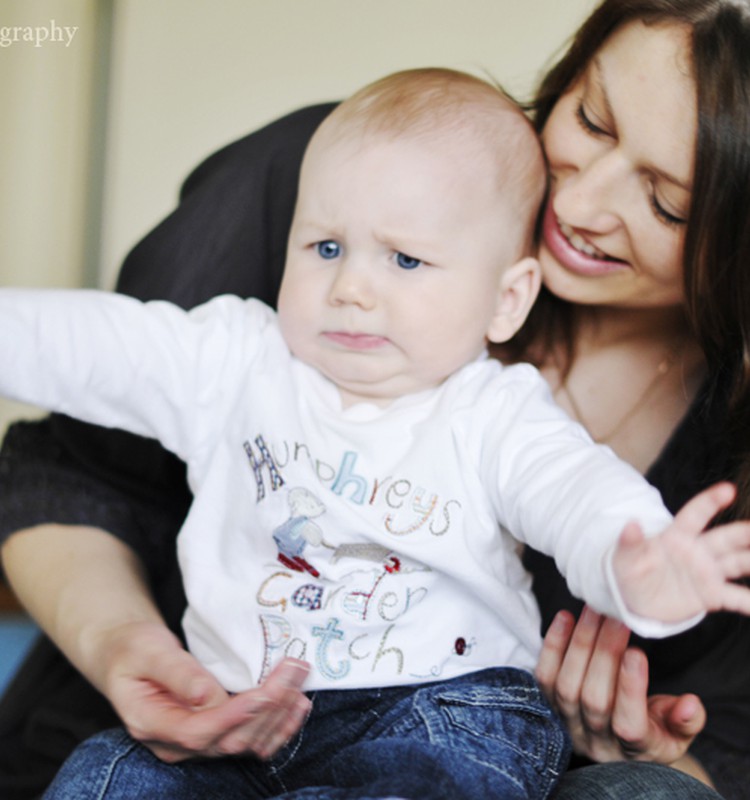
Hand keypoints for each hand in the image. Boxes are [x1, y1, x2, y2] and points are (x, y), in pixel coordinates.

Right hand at [100, 621, 311, 761]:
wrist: (127, 655)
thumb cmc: (133, 649)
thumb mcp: (148, 650)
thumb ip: (176, 672)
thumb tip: (206, 694)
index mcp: (152, 723)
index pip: (199, 730)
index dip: (236, 716)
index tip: (267, 692)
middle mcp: (175, 742)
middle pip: (229, 739)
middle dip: (268, 708)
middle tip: (295, 671)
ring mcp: (195, 743)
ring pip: (244, 743)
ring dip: (279, 718)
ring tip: (301, 687)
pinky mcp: (214, 734)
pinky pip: (249, 739)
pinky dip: (278, 726)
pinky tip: (297, 707)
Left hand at [536, 606, 705, 763]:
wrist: (618, 744)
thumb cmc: (655, 731)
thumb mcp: (678, 732)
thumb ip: (686, 720)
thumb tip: (691, 704)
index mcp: (635, 750)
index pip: (629, 725)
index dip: (630, 689)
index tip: (636, 652)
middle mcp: (597, 741)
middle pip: (594, 699)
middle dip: (604, 654)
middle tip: (615, 618)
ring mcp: (569, 725)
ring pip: (567, 686)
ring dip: (580, 644)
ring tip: (594, 611)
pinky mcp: (549, 706)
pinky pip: (545, 677)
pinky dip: (552, 646)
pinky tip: (564, 618)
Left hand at [613, 482, 749, 622]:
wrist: (637, 599)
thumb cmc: (630, 570)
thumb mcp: (624, 557)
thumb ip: (630, 542)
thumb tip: (630, 524)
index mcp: (676, 536)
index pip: (695, 515)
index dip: (710, 501)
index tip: (728, 489)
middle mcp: (698, 550)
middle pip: (726, 538)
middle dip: (745, 533)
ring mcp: (708, 572)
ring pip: (739, 563)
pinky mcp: (712, 595)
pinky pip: (736, 597)